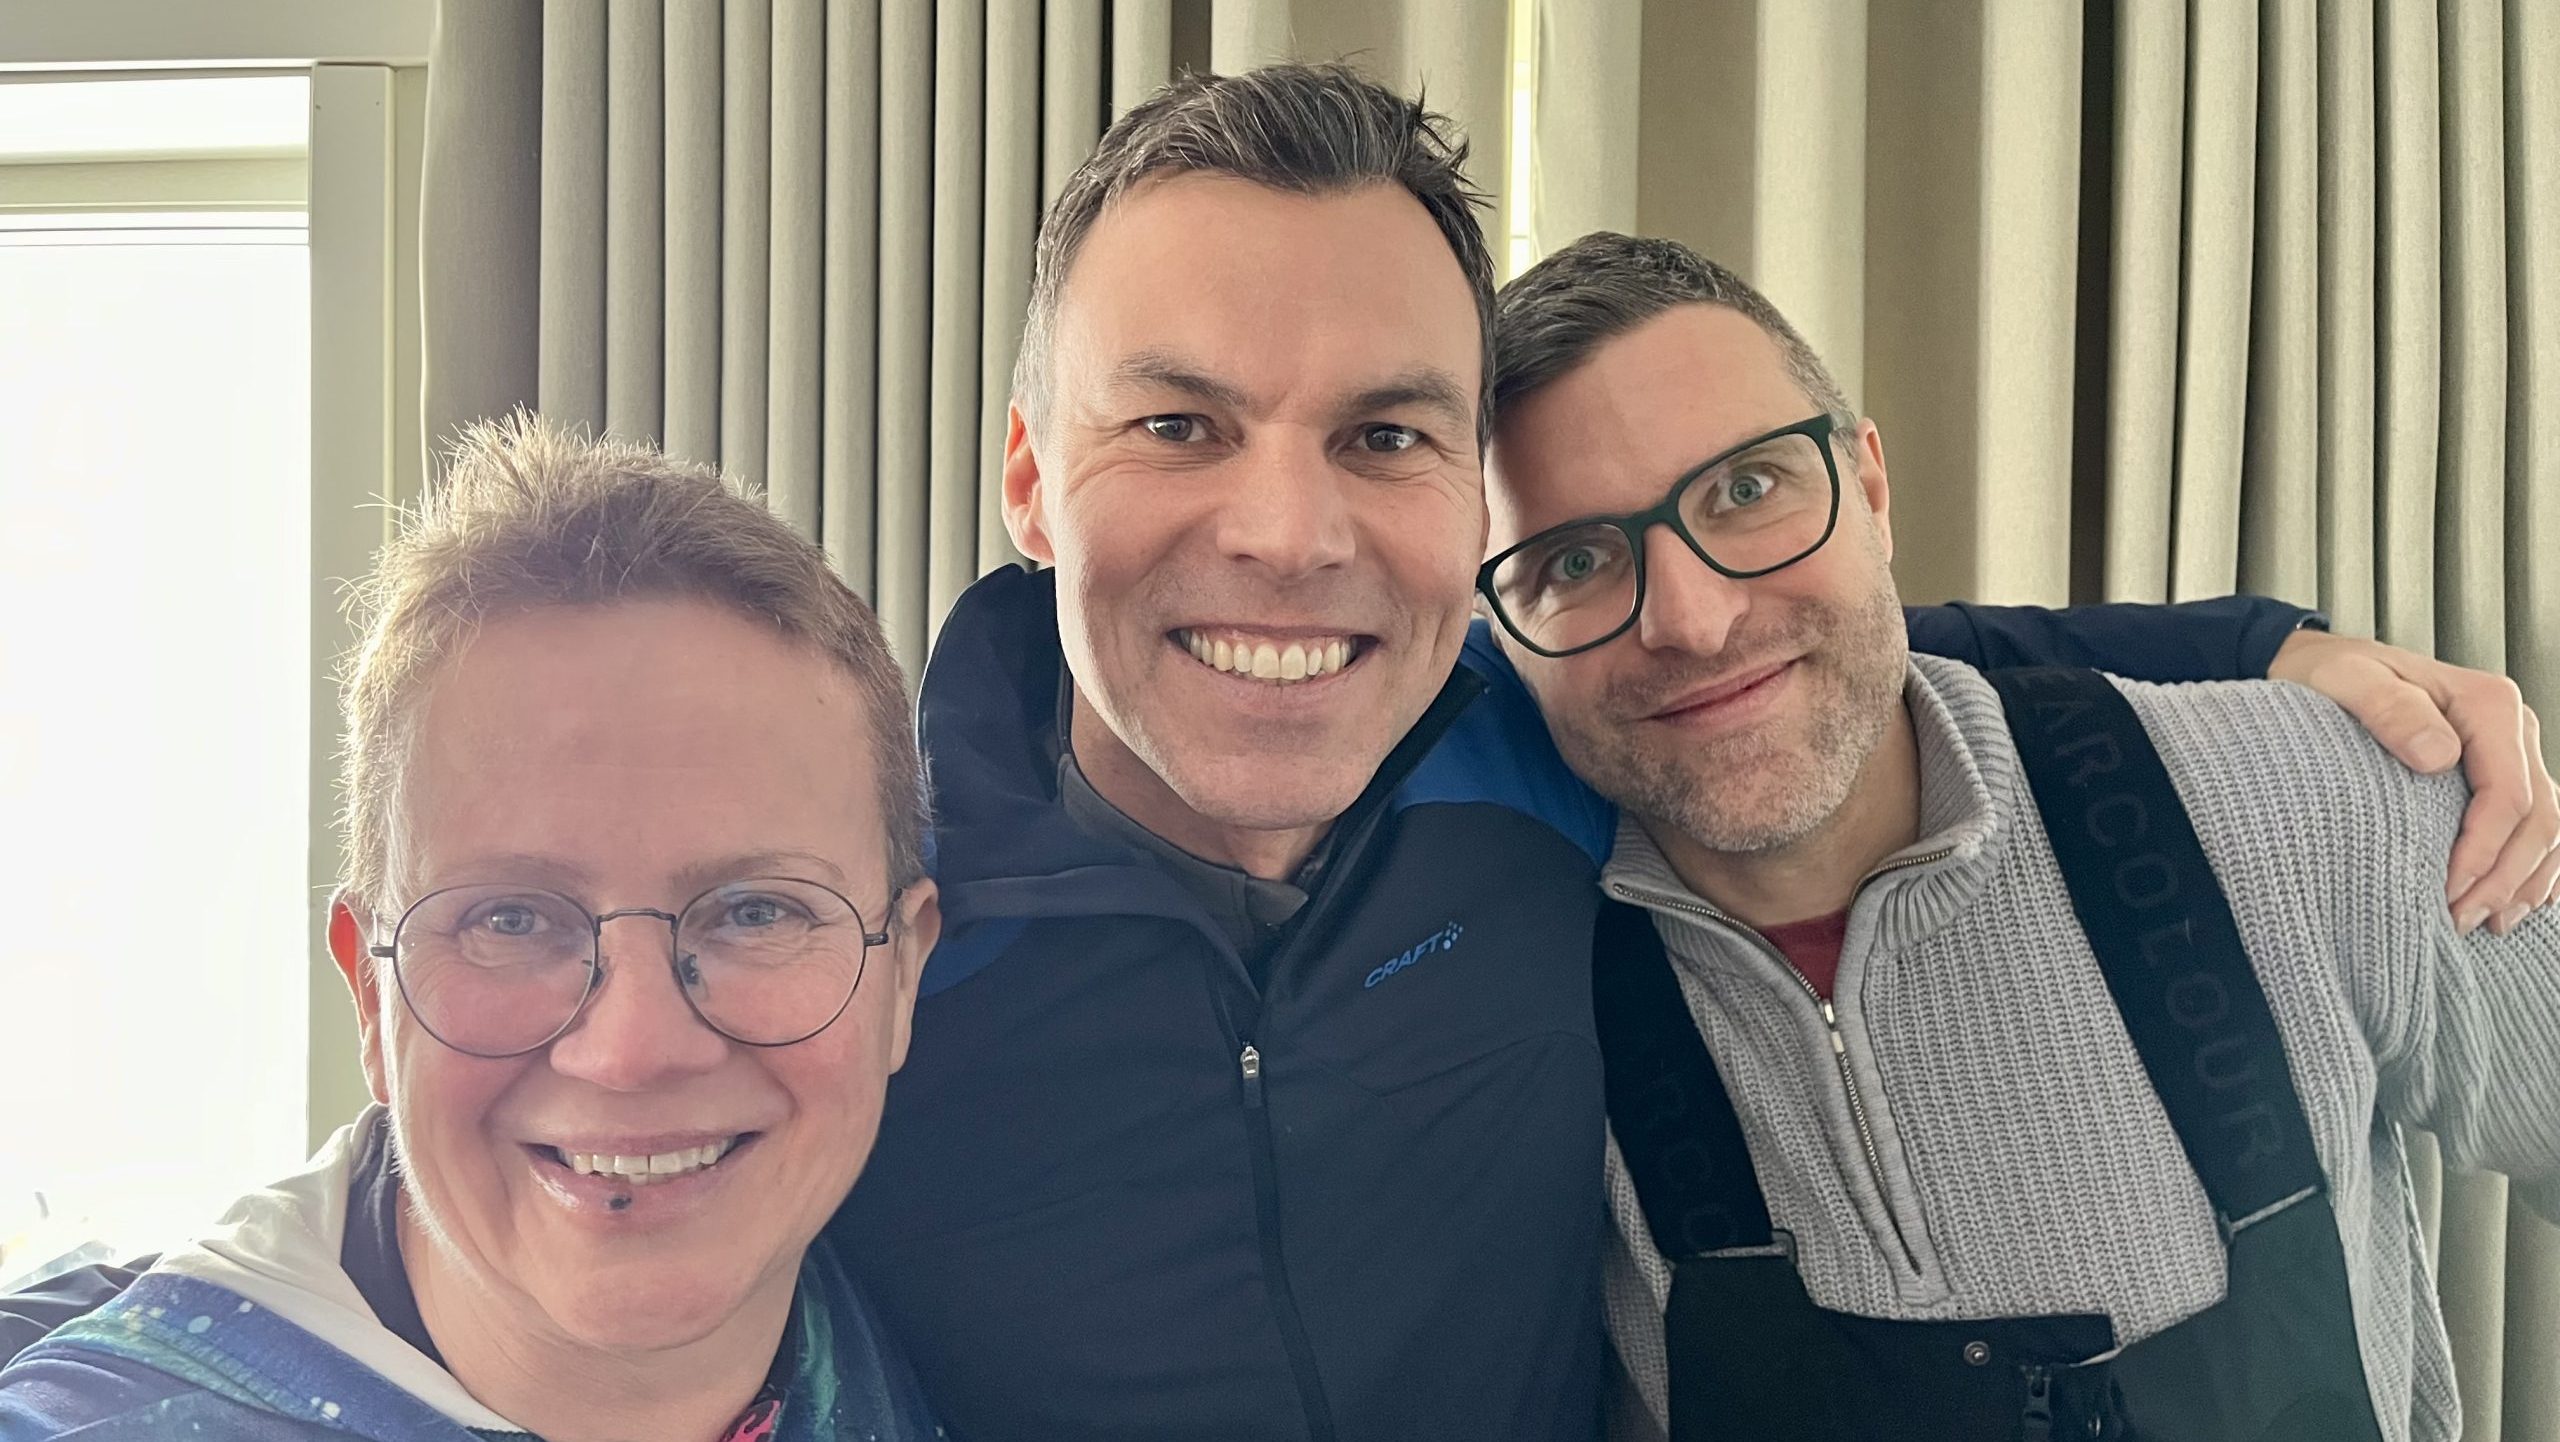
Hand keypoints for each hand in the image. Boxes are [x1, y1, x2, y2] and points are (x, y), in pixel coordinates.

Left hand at [2271, 628, 2559, 933]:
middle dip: (2504, 879)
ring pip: (2549, 829)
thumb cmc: (2335, 676)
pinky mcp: (2505, 775)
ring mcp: (2515, 754)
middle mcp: (2514, 729)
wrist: (2330, 668)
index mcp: (2488, 704)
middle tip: (2460, 922)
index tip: (2446, 892)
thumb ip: (2390, 710)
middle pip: (2537, 818)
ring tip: (2487, 924)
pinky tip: (2514, 904)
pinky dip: (2534, 869)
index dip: (2484, 852)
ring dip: (2524, 882)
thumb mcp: (2347, 680)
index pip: (2507, 794)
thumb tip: (2439, 756)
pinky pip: (2539, 827)